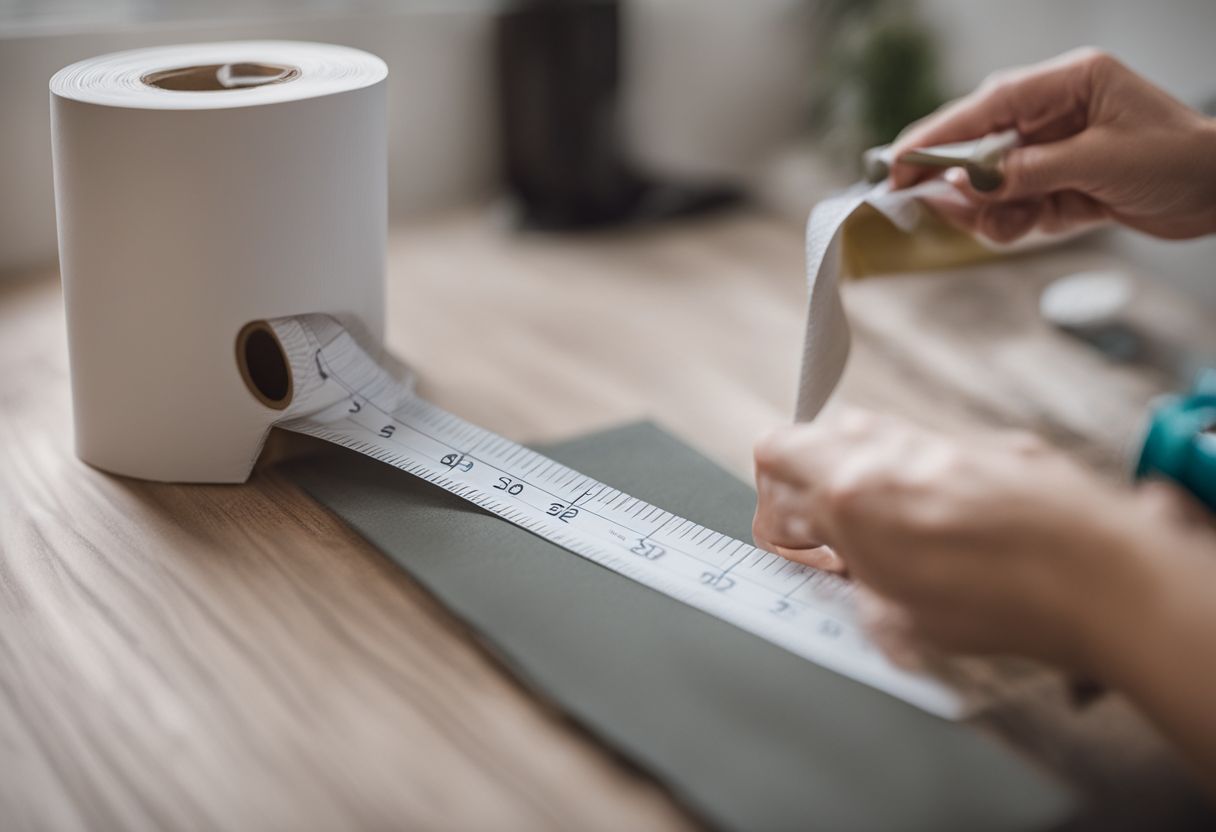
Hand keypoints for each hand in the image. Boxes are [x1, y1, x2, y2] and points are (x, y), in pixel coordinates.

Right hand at [751, 409, 1162, 674]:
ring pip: (856, 429)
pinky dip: (908, 471)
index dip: (776, 525)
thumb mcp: (900, 621)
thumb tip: (855, 580)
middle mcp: (881, 455)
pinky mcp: (977, 442)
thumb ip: (859, 587)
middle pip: (796, 439)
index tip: (802, 554)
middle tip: (825, 532)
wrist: (1094, 573)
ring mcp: (929, 441)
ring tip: (879, 521)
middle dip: (795, 484)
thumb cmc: (1002, 602)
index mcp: (848, 497)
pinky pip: (917, 443)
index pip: (771, 479)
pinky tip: (939, 517)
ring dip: (848, 468)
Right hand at [890, 48, 1215, 242]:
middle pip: (973, 145)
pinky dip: (1010, 224)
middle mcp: (1051, 113)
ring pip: (985, 185)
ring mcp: (1049, 151)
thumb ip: (1028, 172)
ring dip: (989, 212)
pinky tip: (1037, 225)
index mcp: (1065, 83)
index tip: (895, 166)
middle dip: (959, 183)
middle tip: (941, 208)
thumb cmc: (1180, 160)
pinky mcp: (1053, 185)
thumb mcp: (1101, 162)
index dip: (934, 137)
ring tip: (1017, 223)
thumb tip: (965, 182)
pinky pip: (1008, 208)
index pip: (983, 106)